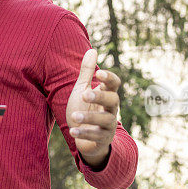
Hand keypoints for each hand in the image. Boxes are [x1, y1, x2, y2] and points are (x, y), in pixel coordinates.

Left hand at [65, 49, 120, 167]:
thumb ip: (87, 72)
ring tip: (74, 116)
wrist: (86, 138)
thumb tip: (92, 50)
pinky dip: (84, 133)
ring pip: (106, 120)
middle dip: (100, 96)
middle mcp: (111, 109)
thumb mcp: (83, 90)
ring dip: (90, 117)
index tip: (99, 74)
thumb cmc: (85, 109)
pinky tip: (73, 131)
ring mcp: (108, 125)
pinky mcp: (102, 139)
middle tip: (84, 94)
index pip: (114, 84)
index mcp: (107, 95)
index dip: (109, 78)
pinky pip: (96, 136)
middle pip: (113, 100)